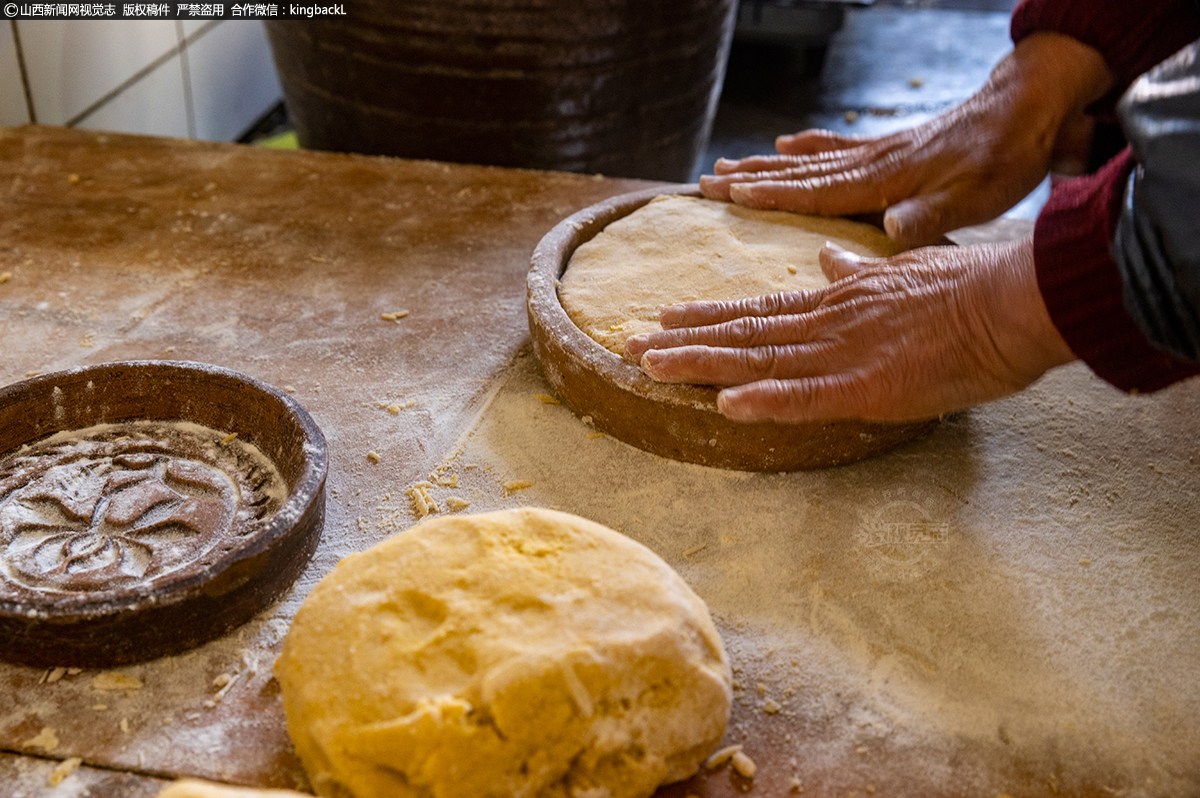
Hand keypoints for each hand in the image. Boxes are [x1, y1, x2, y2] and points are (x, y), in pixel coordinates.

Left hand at [623, 237, 1075, 422]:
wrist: (1011, 302)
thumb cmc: (963, 292)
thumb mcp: (898, 272)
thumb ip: (856, 272)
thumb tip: (827, 257)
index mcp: (834, 303)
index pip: (756, 310)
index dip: (706, 317)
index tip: (663, 319)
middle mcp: (825, 325)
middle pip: (740, 333)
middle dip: (681, 342)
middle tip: (627, 347)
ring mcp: (841, 355)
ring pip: (756, 361)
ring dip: (700, 365)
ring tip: (649, 368)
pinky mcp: (867, 388)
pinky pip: (806, 398)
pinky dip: (765, 401)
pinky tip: (726, 405)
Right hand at [699, 32, 1112, 246]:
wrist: (1028, 111)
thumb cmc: (1003, 161)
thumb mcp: (973, 199)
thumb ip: (928, 215)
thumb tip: (888, 229)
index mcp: (884, 181)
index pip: (816, 190)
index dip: (772, 196)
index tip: (731, 197)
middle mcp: (872, 162)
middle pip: (799, 172)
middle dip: (752, 179)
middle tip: (707, 181)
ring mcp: (879, 152)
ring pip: (810, 159)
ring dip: (768, 165)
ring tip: (728, 167)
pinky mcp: (891, 146)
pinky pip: (836, 146)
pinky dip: (807, 146)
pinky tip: (787, 143)